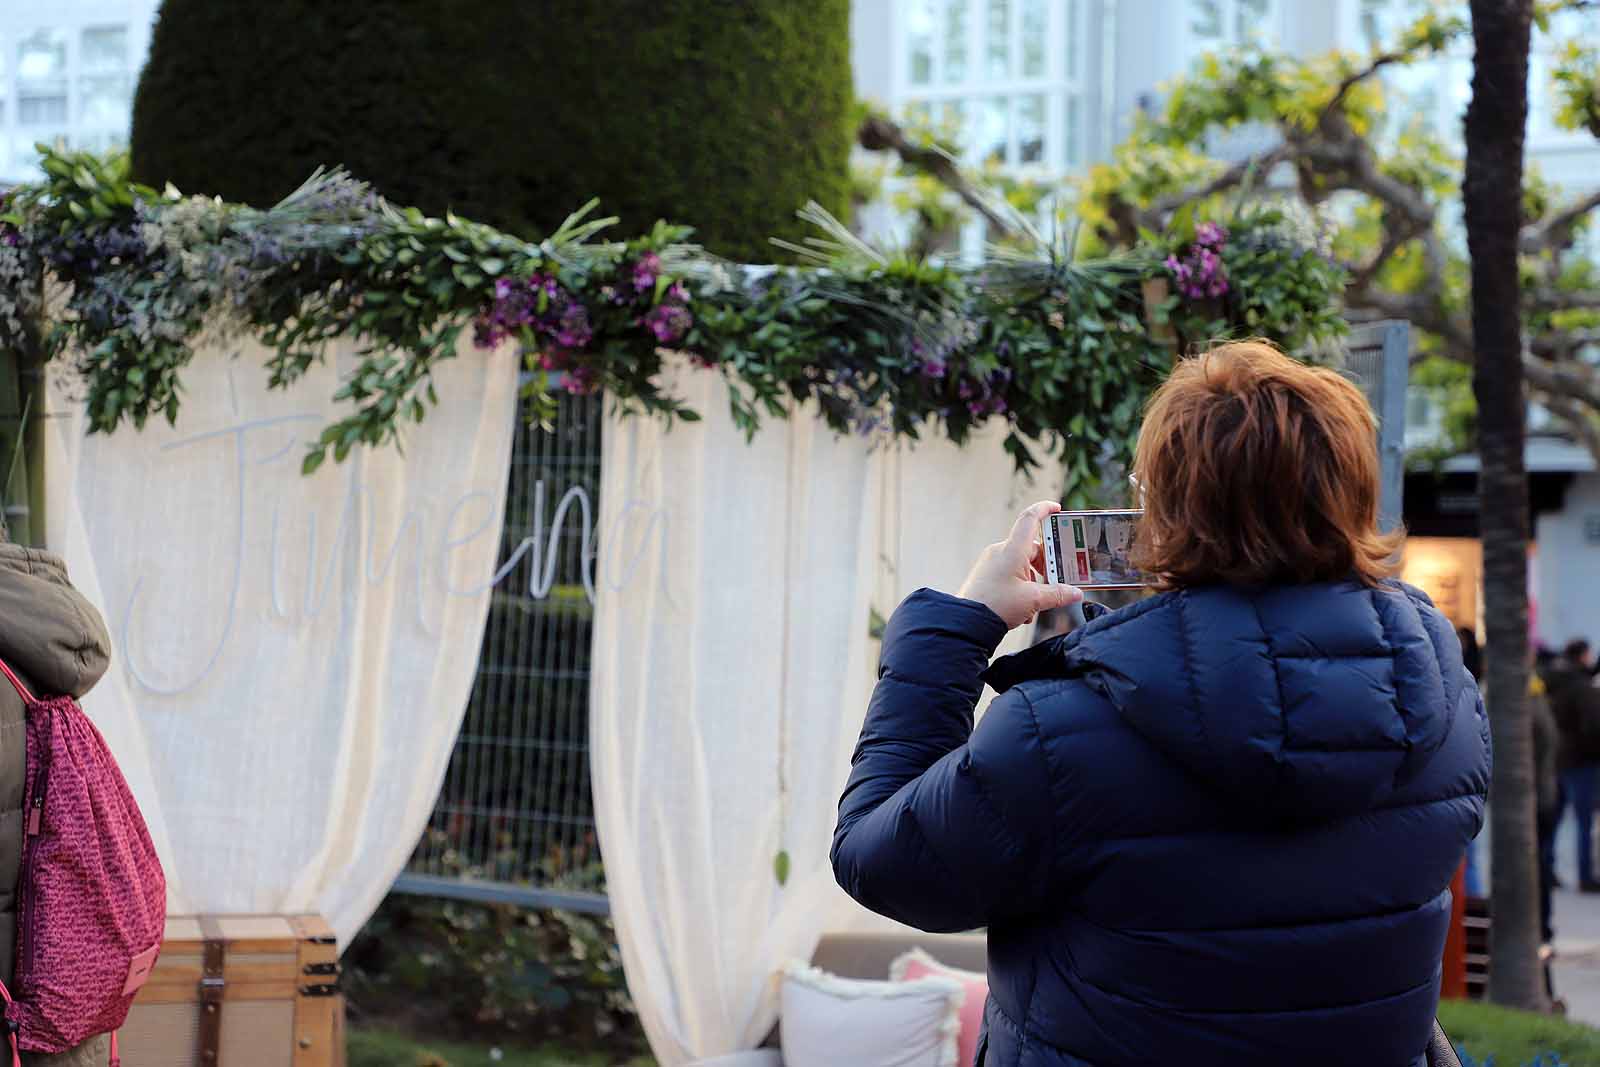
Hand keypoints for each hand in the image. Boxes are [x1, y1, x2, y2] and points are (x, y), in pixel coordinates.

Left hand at [957, 501, 1083, 629]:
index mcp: (1012, 549)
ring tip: (1037, 602)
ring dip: (1034, 582)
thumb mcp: (1033, 600)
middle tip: (1057, 580)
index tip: (1057, 509)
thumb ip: (1057, 594)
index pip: (1030, 519)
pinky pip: (1010, 576)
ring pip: (1022, 565)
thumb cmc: (996, 606)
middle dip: (1046, 565)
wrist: (965, 622)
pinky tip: (1024, 611)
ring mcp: (992, 563)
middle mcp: (1001, 552)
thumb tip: (1076, 593)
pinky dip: (1021, 589)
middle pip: (1031, 549)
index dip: (1044, 509)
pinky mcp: (986, 576)